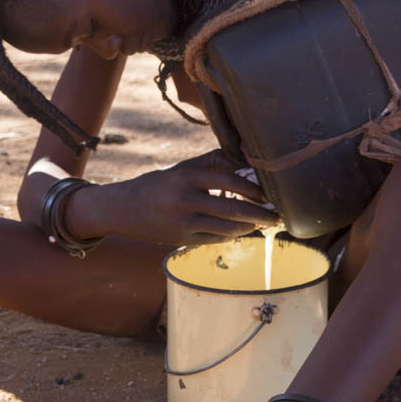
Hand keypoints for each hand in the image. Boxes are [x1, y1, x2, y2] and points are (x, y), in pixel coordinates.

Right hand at [68, 150, 276, 246]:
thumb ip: (210, 164)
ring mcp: (181, 222)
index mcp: (185, 176)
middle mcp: (183, 199)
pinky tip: (244, 231)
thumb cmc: (158, 185)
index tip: (269, 192)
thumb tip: (246, 163)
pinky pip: (214, 239)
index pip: (227, 179)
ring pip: (226, 228)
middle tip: (278, 215)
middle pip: (231, 208)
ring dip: (250, 227)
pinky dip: (233, 235)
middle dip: (260, 213)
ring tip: (265, 224)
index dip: (252, 188)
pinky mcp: (179, 239)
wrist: (122, 209)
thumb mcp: (181, 170)